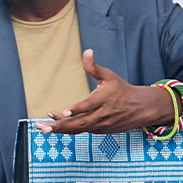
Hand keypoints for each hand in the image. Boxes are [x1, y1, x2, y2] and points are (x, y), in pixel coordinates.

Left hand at [37, 50, 171, 134]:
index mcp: (106, 98)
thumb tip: (86, 51)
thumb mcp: (109, 76)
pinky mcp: (99, 131)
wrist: (140, 108)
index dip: (78, 109)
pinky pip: (81, 131)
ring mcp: (101, 125)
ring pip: (79, 129)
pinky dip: (67, 129)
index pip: (90, 105)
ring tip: (42, 128)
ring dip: (60, 129)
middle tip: (44, 127)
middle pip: (82, 122)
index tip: (65, 112)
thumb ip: (94, 67)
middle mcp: (103, 114)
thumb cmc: (121, 89)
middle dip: (62, 125)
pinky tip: (54, 123)